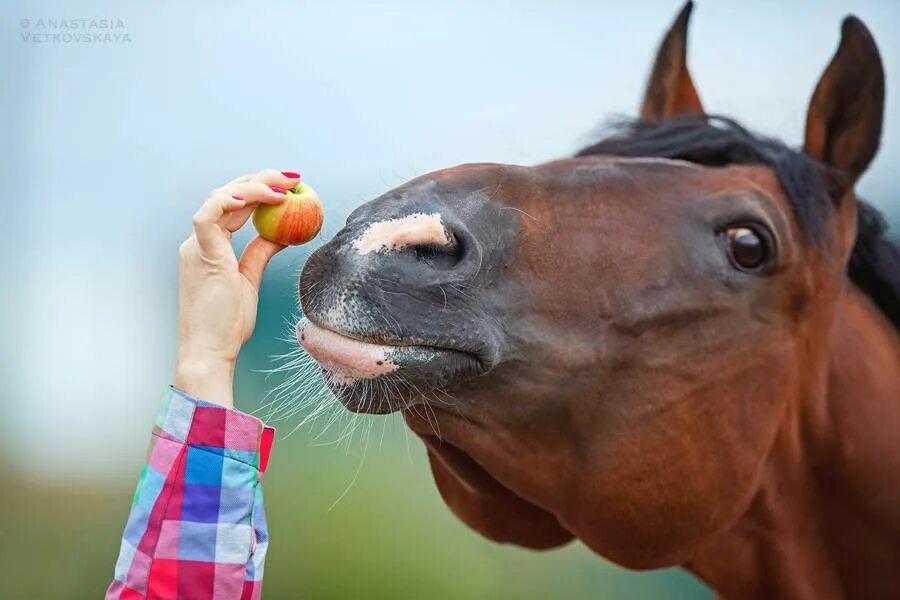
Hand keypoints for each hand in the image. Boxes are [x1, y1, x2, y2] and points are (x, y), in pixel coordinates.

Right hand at [175, 169, 300, 407]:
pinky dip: (233, 200)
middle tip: (293, 178)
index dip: (259, 191)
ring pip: (220, 198)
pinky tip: (263, 197)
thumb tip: (280, 234)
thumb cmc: (227, 324)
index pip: (233, 207)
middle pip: (227, 195)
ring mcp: (196, 246)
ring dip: (254, 186)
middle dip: (260, 180)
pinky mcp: (201, 255)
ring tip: (284, 185)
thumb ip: (260, 252)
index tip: (289, 186)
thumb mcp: (249, 280)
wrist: (209, 351)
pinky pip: (210, 216)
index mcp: (208, 246)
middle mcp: (198, 241)